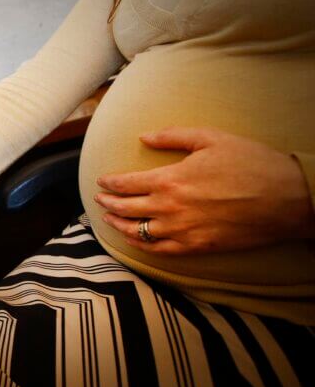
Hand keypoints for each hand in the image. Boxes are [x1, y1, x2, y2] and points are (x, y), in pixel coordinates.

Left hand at [95, 127, 314, 255]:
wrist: (288, 199)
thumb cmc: (251, 163)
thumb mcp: (210, 138)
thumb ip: (172, 136)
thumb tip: (143, 138)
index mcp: (170, 179)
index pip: (126, 183)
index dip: (109, 183)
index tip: (101, 181)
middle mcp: (169, 208)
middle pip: (126, 208)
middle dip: (108, 202)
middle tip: (99, 198)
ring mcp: (182, 231)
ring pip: (137, 231)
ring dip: (118, 224)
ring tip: (108, 217)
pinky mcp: (196, 247)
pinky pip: (158, 250)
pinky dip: (140, 245)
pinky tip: (134, 239)